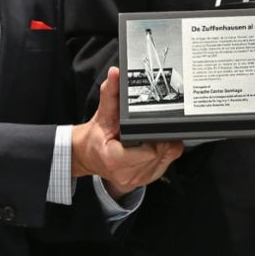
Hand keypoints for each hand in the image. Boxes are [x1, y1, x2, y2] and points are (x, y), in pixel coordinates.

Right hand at [72, 67, 182, 198]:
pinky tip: (152, 146)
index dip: (156, 137)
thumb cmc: (94, 138)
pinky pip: (165, 165)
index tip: (152, 126)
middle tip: (153, 128)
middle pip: (161, 154)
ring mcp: (136, 180)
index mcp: (115, 159)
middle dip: (161, 139)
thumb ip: (111, 93)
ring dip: (163, 147)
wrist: (87, 156)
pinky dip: (162, 154)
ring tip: (150, 137)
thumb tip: (116, 74)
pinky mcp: (143, 181)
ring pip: (166, 159)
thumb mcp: (102, 114)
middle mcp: (127, 174)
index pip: (150, 151)